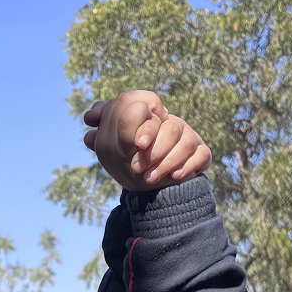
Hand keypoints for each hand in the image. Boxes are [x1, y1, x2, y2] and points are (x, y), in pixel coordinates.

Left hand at [81, 90, 211, 191]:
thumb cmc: (134, 159)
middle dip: (155, 150)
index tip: (137, 144)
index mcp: (152, 116)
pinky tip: (174, 177)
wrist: (157, 185)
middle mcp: (172, 123)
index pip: (153, 106)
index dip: (146, 124)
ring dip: (166, 162)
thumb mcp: (115, 145)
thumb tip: (89, 118)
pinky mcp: (202, 153)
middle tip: (137, 168)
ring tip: (149, 178)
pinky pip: (201, 155)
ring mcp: (189, 137)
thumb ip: (104, 128)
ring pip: (186, 142)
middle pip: (171, 127)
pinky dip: (187, 166)